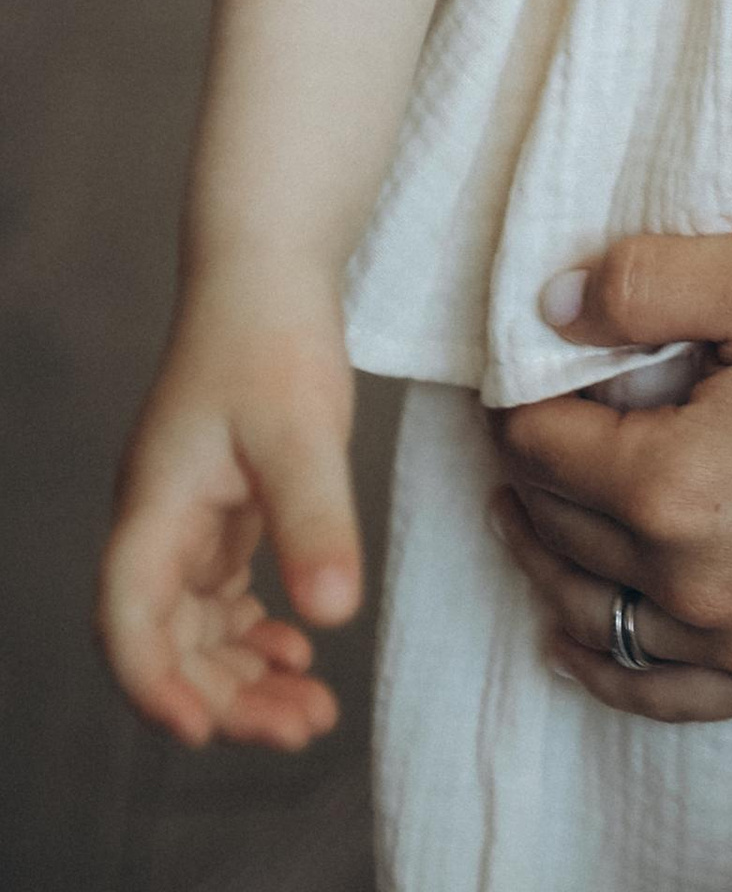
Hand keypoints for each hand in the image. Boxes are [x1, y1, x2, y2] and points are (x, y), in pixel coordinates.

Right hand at [97, 280, 359, 750]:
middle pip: (168, 641)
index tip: (206, 731)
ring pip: (198, 626)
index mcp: (154, 509)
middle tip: (303, 728)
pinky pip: (222, 595)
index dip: (158, 685)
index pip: (129, 622)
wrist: (270, 268)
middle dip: (227, 695)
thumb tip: (333, 616)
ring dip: (244, 674)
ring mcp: (188, 518)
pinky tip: (300, 648)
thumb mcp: (301, 431)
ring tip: (312, 710)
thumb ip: (314, 519)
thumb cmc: (273, 335)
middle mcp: (159, 523)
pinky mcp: (222, 507)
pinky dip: (255, 631)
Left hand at [490, 236, 731, 721]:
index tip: (526, 367)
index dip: (523, 397)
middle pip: (560, 528)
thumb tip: (548, 307)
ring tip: (528, 515)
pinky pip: (660, 691)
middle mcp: (694, 583)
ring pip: (593, 617)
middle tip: (527, 422)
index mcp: (678, 484)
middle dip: (531, 471)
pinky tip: (581, 634)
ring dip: (547, 562)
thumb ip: (650, 281)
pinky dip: (605, 664)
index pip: (543, 445)